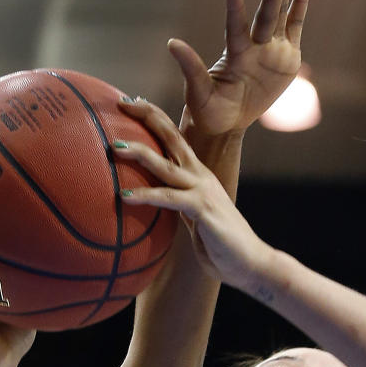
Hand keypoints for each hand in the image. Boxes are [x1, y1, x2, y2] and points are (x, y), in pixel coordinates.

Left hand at [114, 102, 270, 291]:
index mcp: (198, 176)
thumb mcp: (194, 221)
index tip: (131, 105)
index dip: (155, 120)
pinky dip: (147, 195)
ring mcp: (203, 190)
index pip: (175, 140)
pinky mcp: (203, 209)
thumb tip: (154, 205)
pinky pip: (169, 198)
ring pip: (166, 164)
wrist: (251, 264)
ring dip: (140, 153)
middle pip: (172, 137)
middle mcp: (200, 177)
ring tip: (114, 147)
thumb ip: (177, 207)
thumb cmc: (221, 248)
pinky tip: (124, 196)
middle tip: (121, 102)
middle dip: (148, 117)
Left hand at [169, 0, 308, 136]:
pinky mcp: (288, 56)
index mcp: (235, 55)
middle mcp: (254, 46)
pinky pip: (296, 24)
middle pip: (266, 13)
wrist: (226, 122)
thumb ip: (191, 68)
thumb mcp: (198, 93)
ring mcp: (272, 48)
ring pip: (280, 11)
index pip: (236, 27)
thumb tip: (171, 43)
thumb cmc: (209, 109)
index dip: (235, 8)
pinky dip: (300, 2)